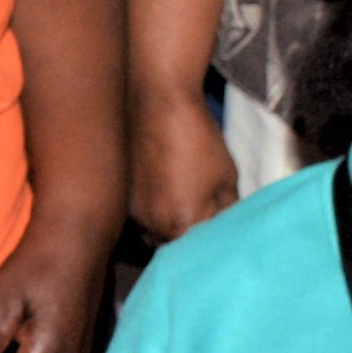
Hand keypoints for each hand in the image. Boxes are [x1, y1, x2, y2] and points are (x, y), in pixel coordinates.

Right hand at [129, 91, 239, 246]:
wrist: (158, 102)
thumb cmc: (197, 138)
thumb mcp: (226, 177)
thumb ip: (227, 210)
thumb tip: (226, 225)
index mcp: (181, 225)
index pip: (202, 250)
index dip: (215, 241)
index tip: (225, 232)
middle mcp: (152, 225)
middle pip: (175, 246)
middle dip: (190, 237)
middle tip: (206, 217)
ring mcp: (133, 211)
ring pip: (155, 232)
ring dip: (170, 225)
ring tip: (185, 202)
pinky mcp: (124, 195)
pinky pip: (142, 215)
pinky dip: (155, 210)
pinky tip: (167, 188)